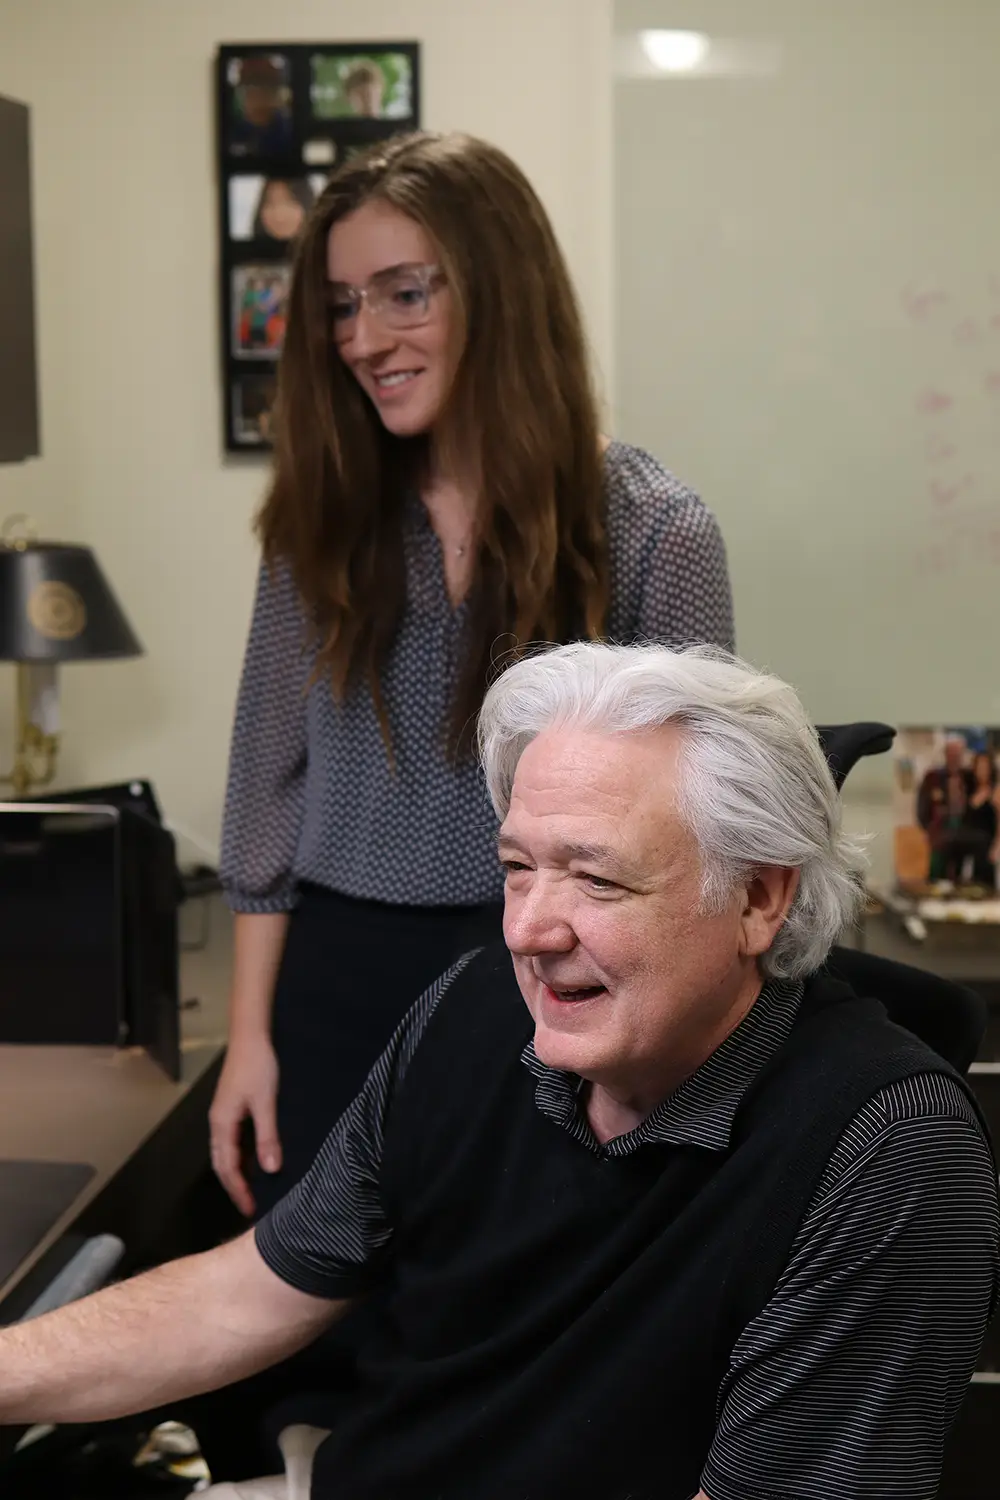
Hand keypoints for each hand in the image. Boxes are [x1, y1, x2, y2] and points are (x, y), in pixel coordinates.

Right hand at [209, 1032, 281, 1216]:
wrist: (250, 1036)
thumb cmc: (258, 1067)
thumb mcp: (265, 1103)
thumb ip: (268, 1137)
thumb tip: (271, 1171)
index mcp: (222, 1124)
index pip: (227, 1167)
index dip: (238, 1189)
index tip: (249, 1209)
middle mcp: (218, 1122)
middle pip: (222, 1163)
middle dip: (234, 1186)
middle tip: (250, 1207)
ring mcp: (223, 1115)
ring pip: (226, 1152)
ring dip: (237, 1172)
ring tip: (253, 1190)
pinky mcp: (231, 1107)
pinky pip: (233, 1141)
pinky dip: (242, 1156)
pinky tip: (256, 1160)